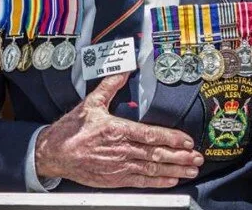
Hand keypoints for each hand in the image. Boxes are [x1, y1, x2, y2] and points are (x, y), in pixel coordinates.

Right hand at [35, 72, 202, 188]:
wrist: (54, 153)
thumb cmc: (71, 129)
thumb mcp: (91, 103)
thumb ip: (110, 85)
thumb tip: (124, 69)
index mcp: (116, 130)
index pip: (150, 135)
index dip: (171, 138)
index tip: (187, 140)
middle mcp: (121, 150)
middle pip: (156, 154)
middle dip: (180, 157)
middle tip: (198, 158)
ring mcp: (119, 166)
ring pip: (152, 169)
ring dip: (174, 170)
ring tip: (191, 171)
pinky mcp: (115, 179)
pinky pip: (141, 182)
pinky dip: (158, 182)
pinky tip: (171, 181)